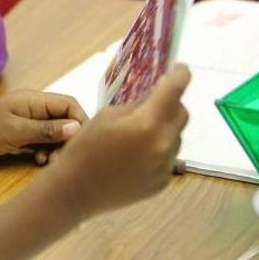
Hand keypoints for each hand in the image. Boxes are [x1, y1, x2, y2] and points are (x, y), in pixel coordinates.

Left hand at [0, 90, 87, 163]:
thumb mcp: (15, 132)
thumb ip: (46, 130)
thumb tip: (77, 128)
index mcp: (33, 100)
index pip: (69, 104)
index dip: (80, 122)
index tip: (80, 145)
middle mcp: (32, 108)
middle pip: (64, 120)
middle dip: (67, 139)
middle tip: (60, 160)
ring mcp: (25, 121)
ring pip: (53, 133)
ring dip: (55, 148)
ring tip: (48, 163)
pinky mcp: (18, 135)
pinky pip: (40, 141)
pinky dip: (43, 151)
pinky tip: (38, 162)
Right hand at [47, 64, 190, 216]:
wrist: (75, 190)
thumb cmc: (83, 148)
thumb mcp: (106, 116)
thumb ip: (136, 105)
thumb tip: (156, 96)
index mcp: (145, 123)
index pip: (175, 90)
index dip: (181, 75)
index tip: (181, 69)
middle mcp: (162, 144)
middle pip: (182, 114)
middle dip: (172, 103)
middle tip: (154, 102)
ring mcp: (165, 166)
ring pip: (176, 136)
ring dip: (165, 128)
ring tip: (138, 135)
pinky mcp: (163, 182)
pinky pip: (169, 157)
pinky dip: (158, 150)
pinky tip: (135, 155)